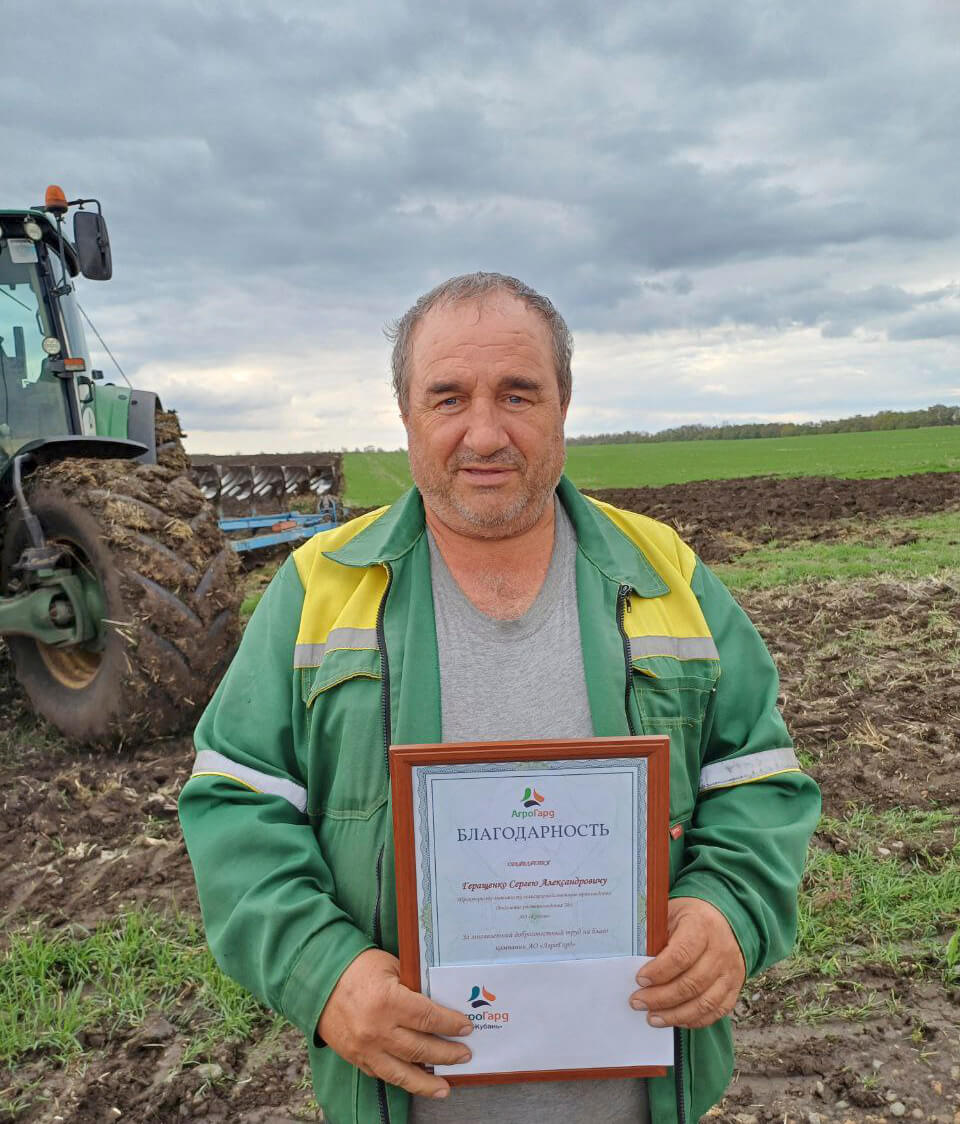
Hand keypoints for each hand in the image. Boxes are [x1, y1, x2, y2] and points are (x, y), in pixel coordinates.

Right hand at [317, 948, 472, 1098]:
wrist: (318, 980)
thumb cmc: (358, 968)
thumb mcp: (391, 967)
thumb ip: (413, 986)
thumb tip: (439, 1001)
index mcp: (388, 1002)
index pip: (429, 1018)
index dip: (451, 1024)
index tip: (466, 1027)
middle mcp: (378, 1030)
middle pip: (421, 1048)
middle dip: (447, 1053)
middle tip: (464, 1054)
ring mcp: (366, 1049)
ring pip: (403, 1074)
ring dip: (428, 1082)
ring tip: (446, 1087)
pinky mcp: (356, 1058)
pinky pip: (384, 1075)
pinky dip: (403, 1079)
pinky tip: (416, 1081)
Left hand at [629, 897, 745, 1027]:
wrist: (725, 920)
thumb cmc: (690, 918)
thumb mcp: (670, 914)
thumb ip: (655, 935)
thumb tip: (633, 962)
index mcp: (702, 926)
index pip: (681, 954)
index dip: (659, 971)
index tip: (640, 979)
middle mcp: (721, 950)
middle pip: (692, 983)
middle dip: (661, 998)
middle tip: (638, 1002)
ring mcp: (731, 971)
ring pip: (705, 1002)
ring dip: (675, 1015)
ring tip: (652, 1017)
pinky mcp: (735, 987)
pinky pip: (717, 1011)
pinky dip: (695, 1020)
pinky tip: (675, 1020)